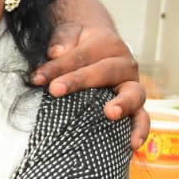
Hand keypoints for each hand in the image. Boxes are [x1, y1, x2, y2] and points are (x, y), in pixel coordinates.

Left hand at [32, 23, 147, 149]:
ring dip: (123, 104)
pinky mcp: (136, 103)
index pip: (79, 55)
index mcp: (107, 43)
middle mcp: (125, 63)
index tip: (36, 78)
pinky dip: (140, 130)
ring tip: (110, 114)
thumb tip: (55, 52)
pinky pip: (142, 117)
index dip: (56, 67)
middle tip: (55, 90)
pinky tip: (133, 144)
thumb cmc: (78, 42)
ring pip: (134, 93)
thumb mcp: (69, 33)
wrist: (99, 42)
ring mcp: (133, 84)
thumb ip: (62, 40)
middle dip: (78, 81)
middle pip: (104, 71)